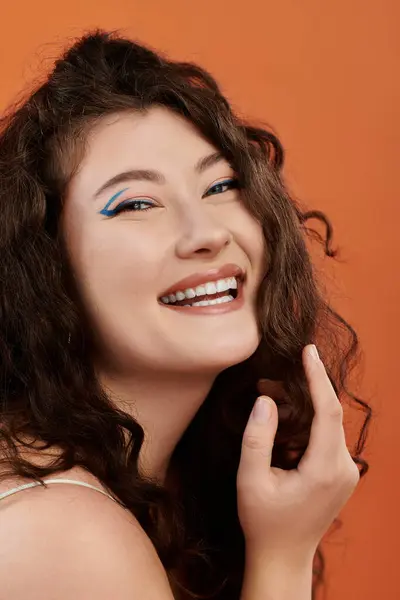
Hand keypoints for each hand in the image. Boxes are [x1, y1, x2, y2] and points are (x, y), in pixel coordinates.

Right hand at [236, 344, 359, 559]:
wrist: (284, 556)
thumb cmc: (263, 521)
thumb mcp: (250, 480)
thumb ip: (256, 439)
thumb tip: (266, 400)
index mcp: (325, 469)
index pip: (328, 410)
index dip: (318, 377)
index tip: (308, 350)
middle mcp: (343, 468)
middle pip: (328, 413)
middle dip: (300, 390)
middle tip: (266, 381)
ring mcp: (345, 471)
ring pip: (327, 423)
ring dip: (300, 407)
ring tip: (268, 397)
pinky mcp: (340, 473)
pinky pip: (327, 436)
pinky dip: (306, 422)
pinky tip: (282, 420)